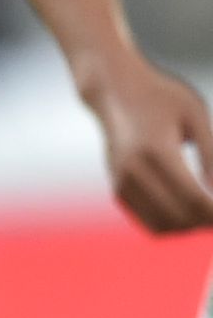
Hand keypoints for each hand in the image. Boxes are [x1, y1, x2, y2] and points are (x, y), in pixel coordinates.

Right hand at [86, 48, 212, 233]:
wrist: (114, 91)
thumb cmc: (160, 96)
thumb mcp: (195, 116)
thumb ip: (211, 154)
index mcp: (157, 152)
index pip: (194, 199)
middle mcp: (134, 172)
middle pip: (180, 217)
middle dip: (208, 221)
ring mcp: (122, 183)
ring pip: (164, 226)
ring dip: (191, 226)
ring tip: (208, 211)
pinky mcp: (118, 189)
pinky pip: (150, 222)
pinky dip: (173, 224)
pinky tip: (189, 210)